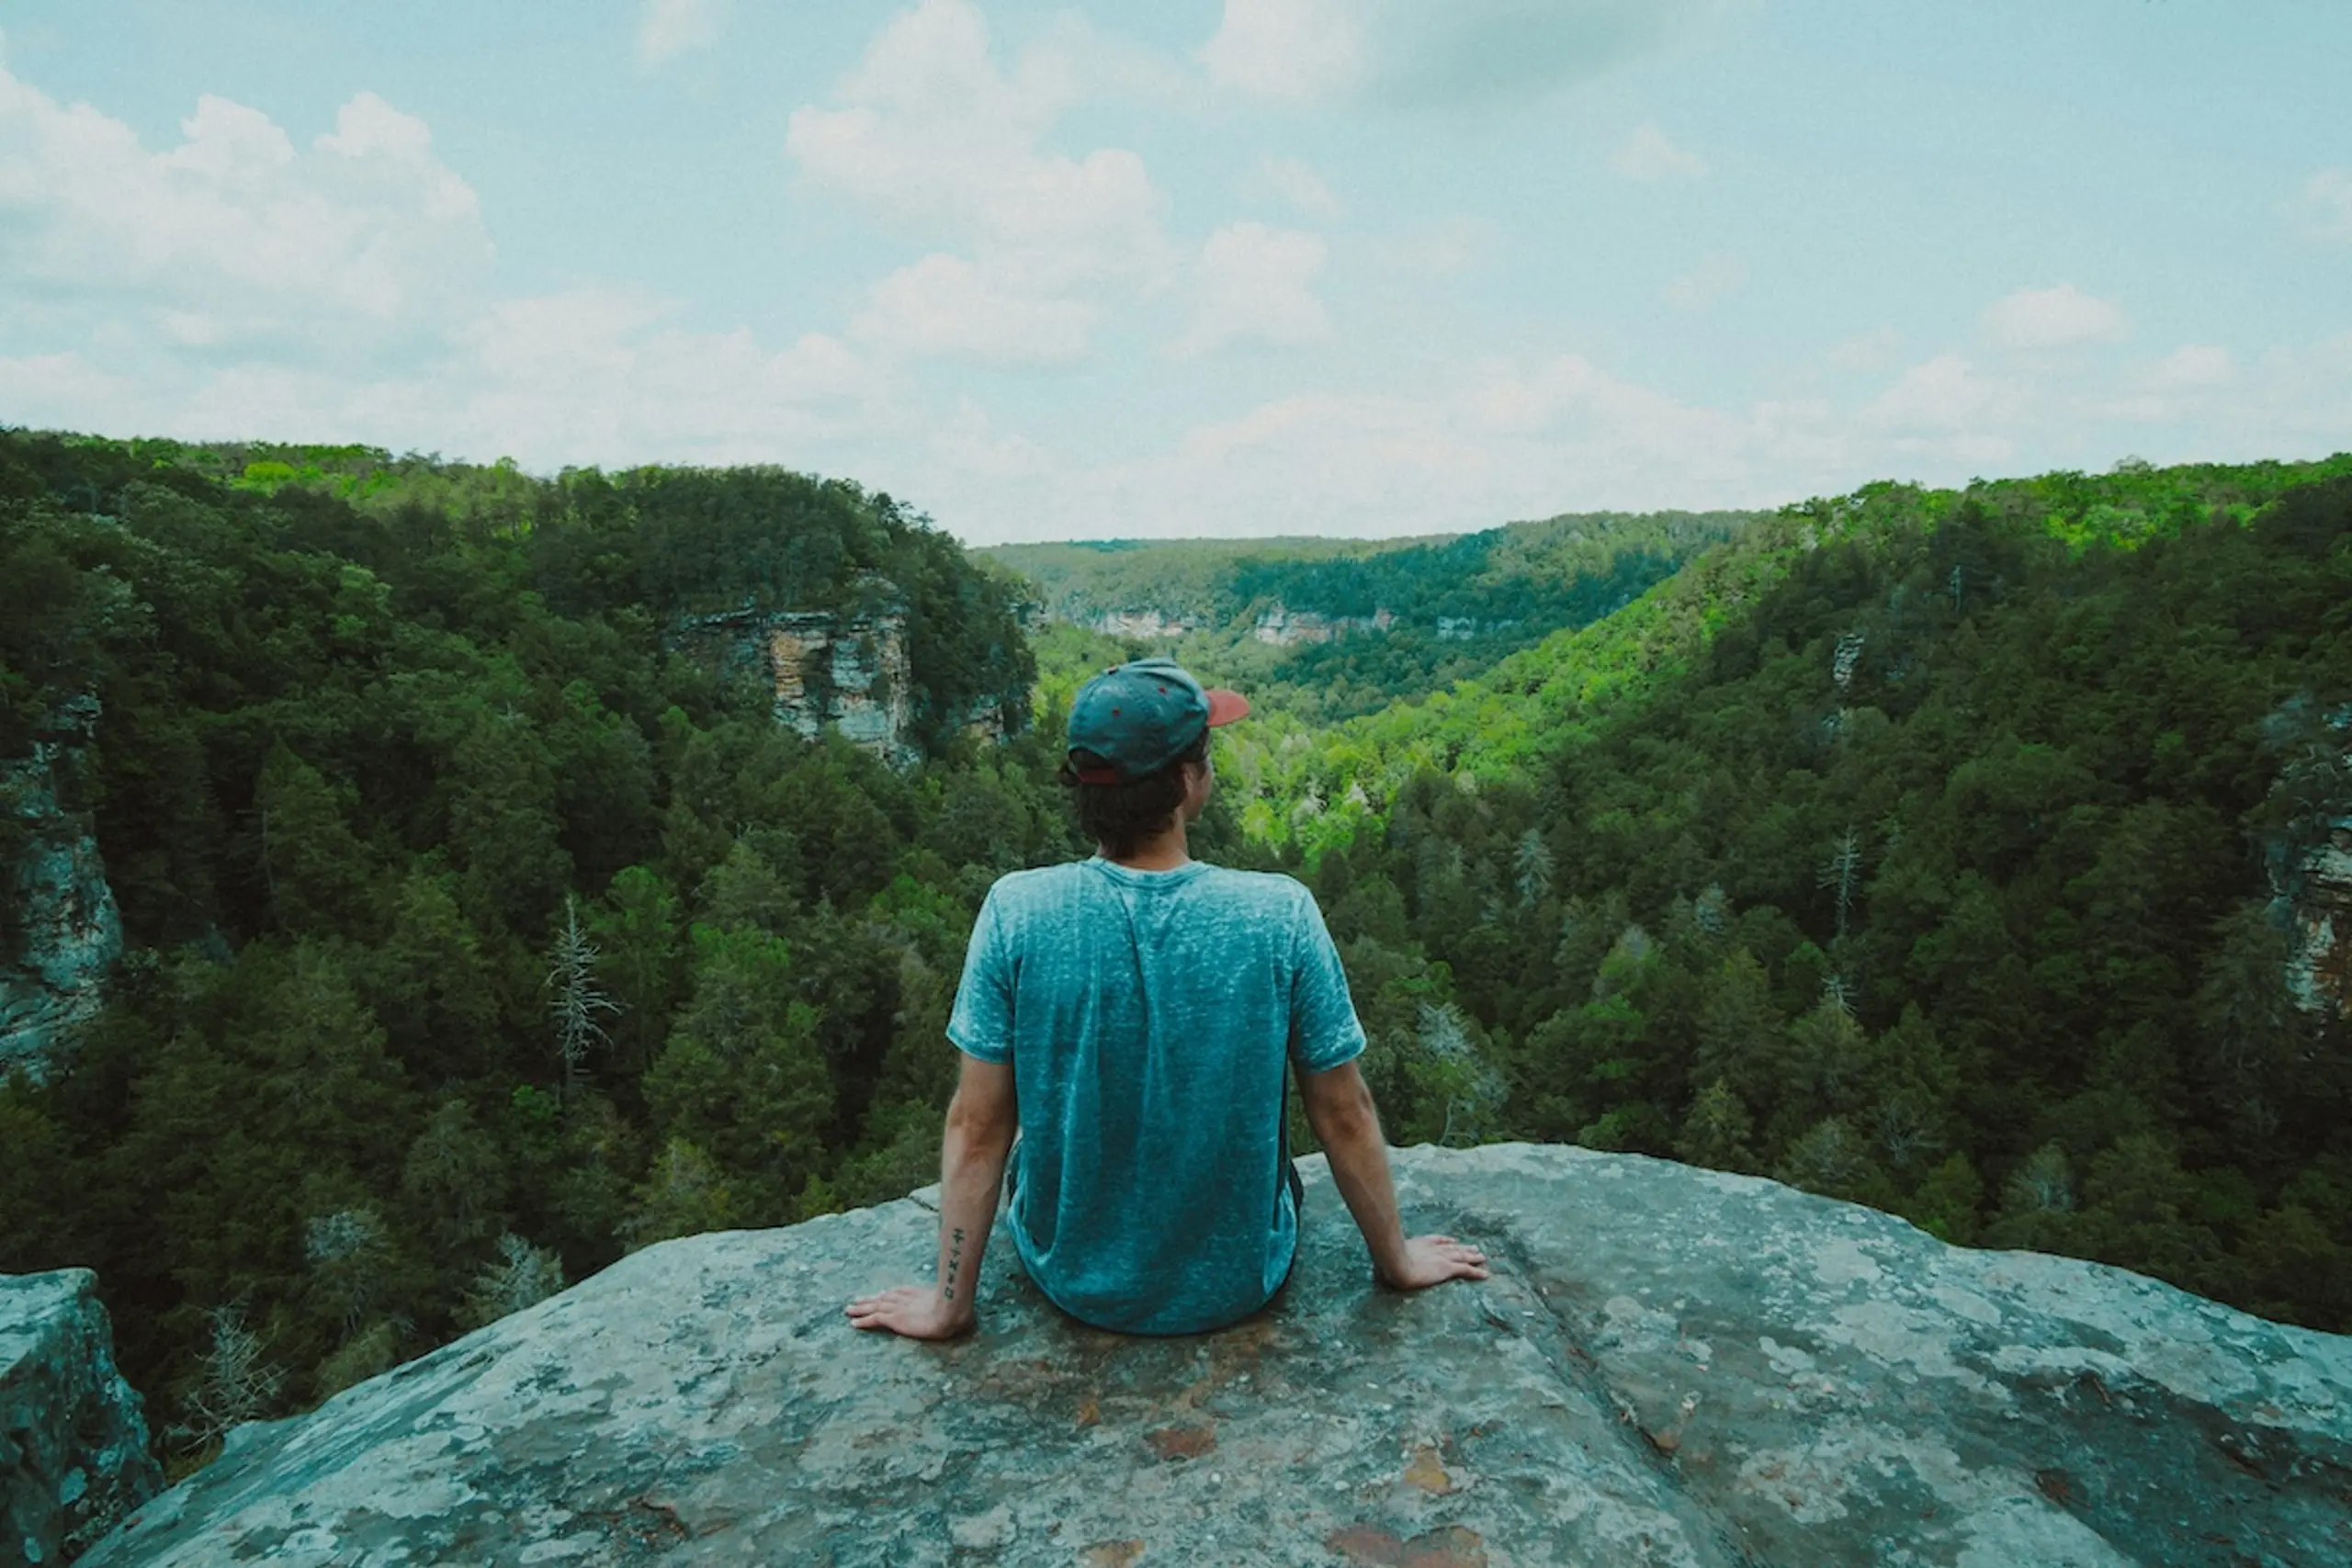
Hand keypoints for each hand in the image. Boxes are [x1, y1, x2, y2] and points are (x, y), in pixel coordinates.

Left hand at [845, 1284, 976, 1340]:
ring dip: (861, 1308)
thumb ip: (957, 1308)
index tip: (880, 1294)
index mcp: (918, 1294)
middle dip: (869, 1299)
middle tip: (856, 1301)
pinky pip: (873, 1319)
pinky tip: (853, 1324)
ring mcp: (898, 1307)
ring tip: (848, 1310)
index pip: (898, 1292)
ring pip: (874, 1306)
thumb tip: (968, 1315)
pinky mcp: (894, 1318)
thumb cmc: (958, 1308)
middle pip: (882, 1297)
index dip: (887, 1294)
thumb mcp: (956, 1306)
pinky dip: (862, 1321)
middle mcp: (905, 1298)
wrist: (951, 1309)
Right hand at [1377, 1234, 1489, 1290]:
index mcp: (1419, 1244)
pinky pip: (1466, 1270)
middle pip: (1452, 1247)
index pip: (1436, 1240)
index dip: (1446, 1241)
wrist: (1395, 1263)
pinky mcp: (1447, 1268)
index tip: (1452, 1240)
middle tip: (1474, 1247)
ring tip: (1482, 1257)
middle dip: (1463, 1247)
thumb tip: (1378, 1260)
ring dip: (1473, 1256)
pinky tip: (1485, 1274)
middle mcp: (1432, 1248)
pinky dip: (1477, 1272)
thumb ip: (1386, 1257)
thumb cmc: (1386, 1262)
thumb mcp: (1386, 1257)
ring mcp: (1441, 1257)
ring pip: (1462, 1256)